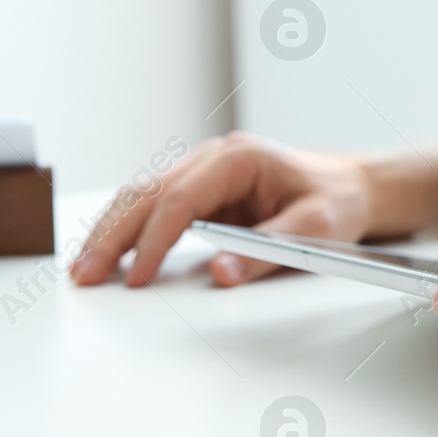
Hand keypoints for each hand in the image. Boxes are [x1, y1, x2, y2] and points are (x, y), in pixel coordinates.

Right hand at [71, 132, 371, 287]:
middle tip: (86, 274)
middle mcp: (213, 159)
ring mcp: (204, 173)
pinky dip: (129, 229)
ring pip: (141, 197)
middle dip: (113, 236)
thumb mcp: (315, 228)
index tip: (138, 277)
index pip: (180, 200)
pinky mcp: (202, 192)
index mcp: (237, 159)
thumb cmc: (337, 202)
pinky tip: (110, 253)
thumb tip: (220, 273)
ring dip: (112, 232)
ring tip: (85, 268)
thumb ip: (267, 251)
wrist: (352, 188)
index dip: (155, 241)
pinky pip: (155, 206)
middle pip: (147, 194)